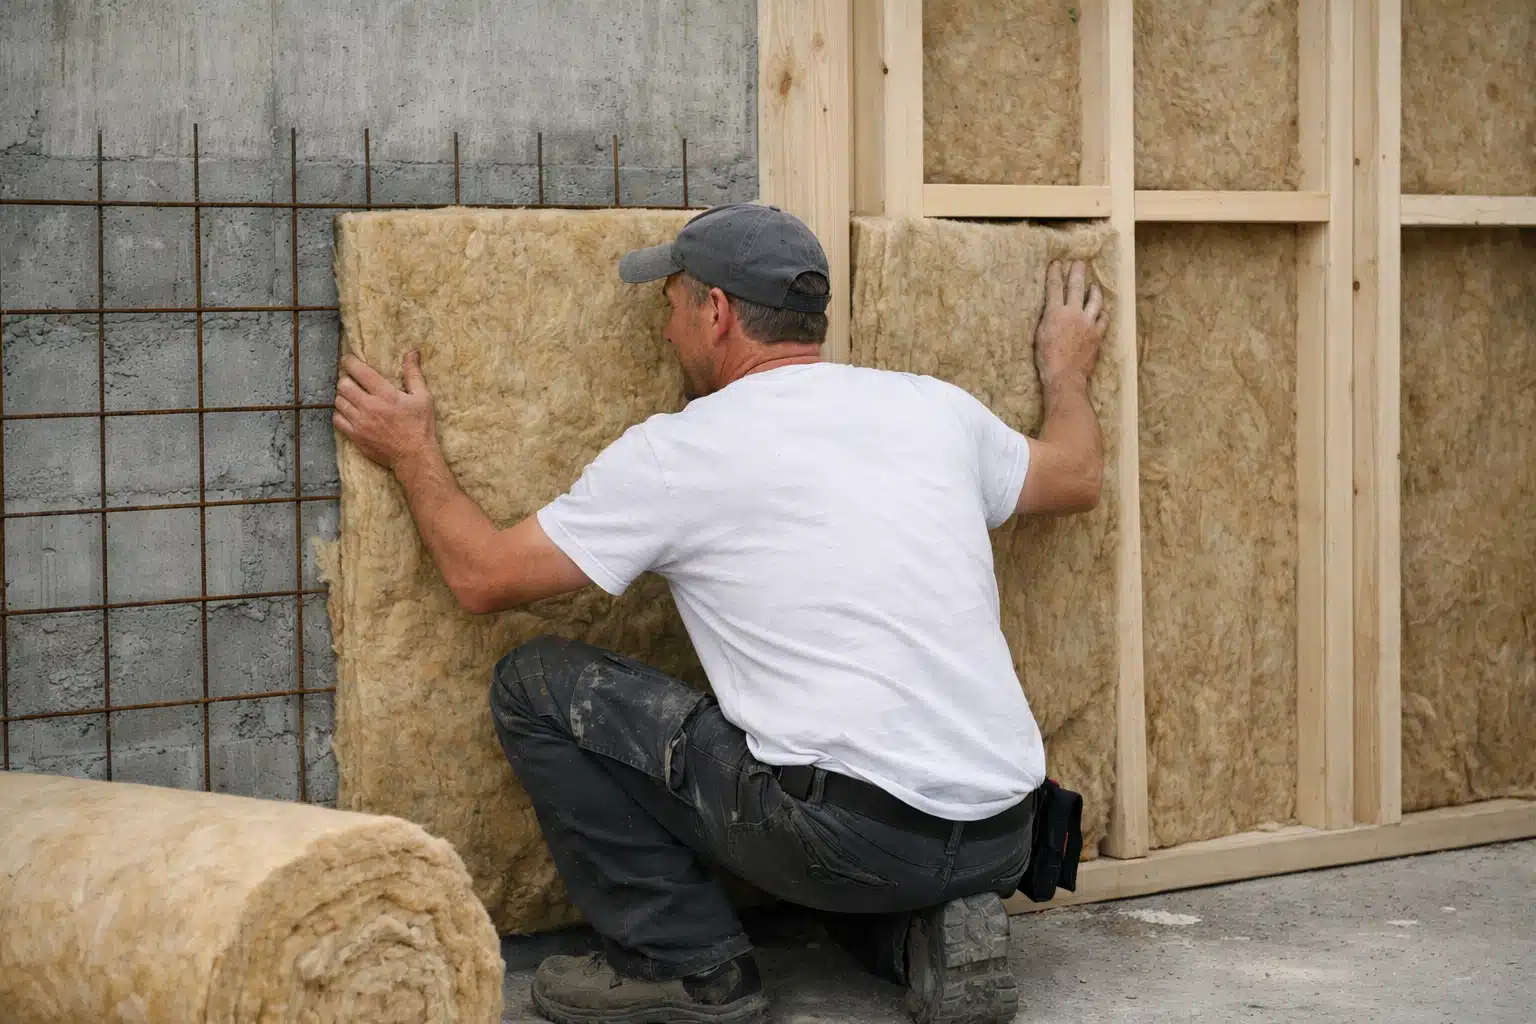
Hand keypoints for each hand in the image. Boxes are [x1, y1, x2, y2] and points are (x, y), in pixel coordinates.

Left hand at [333, 350, 437, 470]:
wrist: (414, 456)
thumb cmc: (420, 425)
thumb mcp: (423, 397)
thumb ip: (413, 373)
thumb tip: (412, 352)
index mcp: (385, 394)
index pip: (359, 371)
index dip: (350, 362)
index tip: (348, 359)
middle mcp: (369, 406)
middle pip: (343, 385)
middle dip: (346, 379)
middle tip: (353, 381)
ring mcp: (360, 422)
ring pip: (339, 401)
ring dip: (343, 396)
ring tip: (352, 397)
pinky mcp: (355, 436)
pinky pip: (337, 419)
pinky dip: (340, 413)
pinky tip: (349, 412)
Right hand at [1034, 260, 1108, 389]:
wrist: (1064, 375)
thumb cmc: (1046, 359)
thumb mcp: (1040, 335)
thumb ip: (1048, 320)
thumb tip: (1053, 312)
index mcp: (1054, 313)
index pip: (1055, 288)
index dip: (1055, 274)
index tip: (1057, 263)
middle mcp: (1073, 313)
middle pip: (1076, 287)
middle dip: (1077, 273)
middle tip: (1080, 263)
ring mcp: (1088, 323)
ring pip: (1095, 300)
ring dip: (1095, 290)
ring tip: (1094, 285)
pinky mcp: (1097, 334)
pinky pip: (1104, 319)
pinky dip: (1102, 313)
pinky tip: (1101, 311)